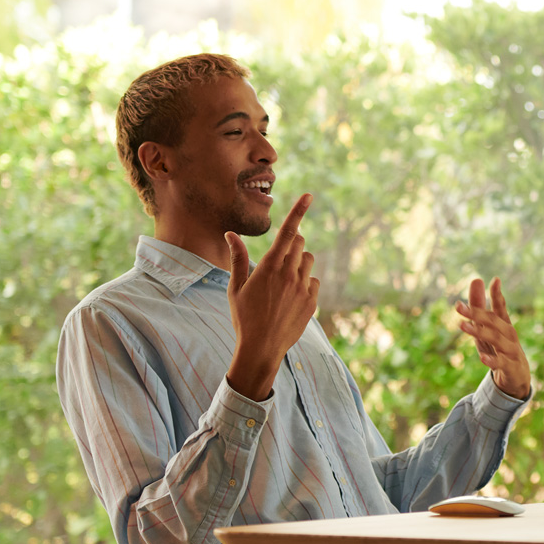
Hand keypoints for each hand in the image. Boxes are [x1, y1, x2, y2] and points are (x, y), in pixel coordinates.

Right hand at [224, 194, 319, 399]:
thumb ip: (237, 258)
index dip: (299, 211)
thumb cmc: (244, 317)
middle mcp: (290, 274)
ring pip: (309, 261)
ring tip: (284, 280)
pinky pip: (314, 282)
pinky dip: (305, 283)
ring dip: (299, 262)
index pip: (287, 232)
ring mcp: (303, 288)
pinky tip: (291, 297)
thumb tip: (230, 234)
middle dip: (292, 244)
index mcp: (269, 267)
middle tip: (279, 259)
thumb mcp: (236, 287)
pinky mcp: (312, 302)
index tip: (310, 195)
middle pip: (300, 243)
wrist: (261, 348)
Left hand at [456, 277, 530, 399]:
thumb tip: (477, 279)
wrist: (518, 377)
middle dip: (476, 313)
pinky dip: (492, 360)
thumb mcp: (487, 328)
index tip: (495, 280)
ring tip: (462, 326)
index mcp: (504, 324)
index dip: (497, 295)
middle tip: (458, 306)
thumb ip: (480, 305)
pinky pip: (500, 363)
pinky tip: (481, 357)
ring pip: (496, 339)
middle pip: (493, 321)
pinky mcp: (510, 367)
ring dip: (479, 332)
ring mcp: (511, 351)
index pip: (500, 307)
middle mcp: (509, 335)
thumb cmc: (500, 348)